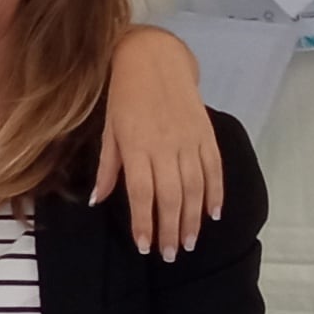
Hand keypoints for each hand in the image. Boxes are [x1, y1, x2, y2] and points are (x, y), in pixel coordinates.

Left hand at [90, 25, 220, 258]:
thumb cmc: (124, 96)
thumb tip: (97, 201)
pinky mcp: (206, 134)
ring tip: (188, 243)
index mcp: (137, 147)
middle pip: (171, 197)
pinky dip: (216, 193)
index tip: (144, 247)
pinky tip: (213, 214)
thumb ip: (108, 167)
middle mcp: (165, 146)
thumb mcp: (109, 130)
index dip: (144, 223)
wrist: (154, 58)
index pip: (142, 194)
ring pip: (195, 188)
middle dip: (170, 230)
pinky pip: (214, 169)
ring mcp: (189, 140)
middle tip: (169, 255)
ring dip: (193, 219)